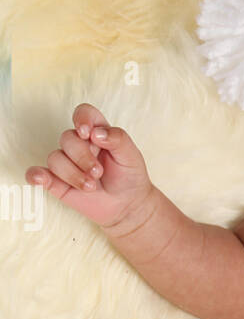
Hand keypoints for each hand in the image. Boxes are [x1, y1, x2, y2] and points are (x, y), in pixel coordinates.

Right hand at [25, 103, 153, 227]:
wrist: (127, 205)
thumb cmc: (129, 176)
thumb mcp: (131, 155)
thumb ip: (118, 138)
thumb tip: (96, 132)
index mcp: (96, 132)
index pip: (83, 113)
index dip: (81, 119)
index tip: (86, 133)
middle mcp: (78, 145)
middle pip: (67, 138)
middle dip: (82, 157)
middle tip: (98, 172)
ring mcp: (66, 162)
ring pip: (55, 158)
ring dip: (73, 174)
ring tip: (91, 186)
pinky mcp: (56, 181)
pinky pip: (37, 173)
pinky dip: (36, 175)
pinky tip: (41, 179)